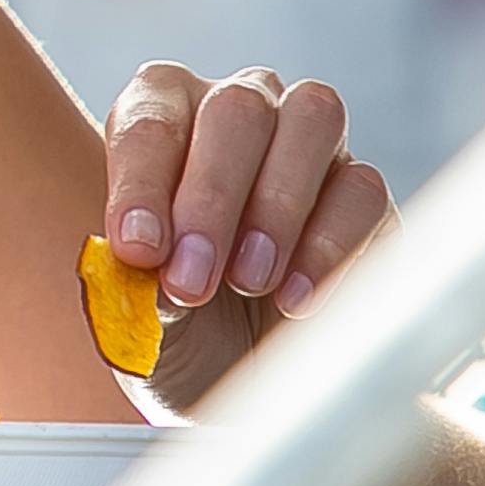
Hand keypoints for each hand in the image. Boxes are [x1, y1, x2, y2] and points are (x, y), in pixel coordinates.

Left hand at [98, 63, 390, 413]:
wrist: (227, 377)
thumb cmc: (166, 319)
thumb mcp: (132, 301)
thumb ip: (121, 267)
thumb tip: (144, 248)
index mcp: (164, 113)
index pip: (153, 117)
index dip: (142, 182)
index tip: (137, 249)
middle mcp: (240, 110)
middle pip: (239, 108)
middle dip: (212, 197)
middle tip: (192, 279)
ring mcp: (309, 144)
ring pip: (314, 119)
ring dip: (277, 205)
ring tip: (247, 282)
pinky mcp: (363, 195)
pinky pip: (363, 189)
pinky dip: (328, 245)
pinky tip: (293, 301)